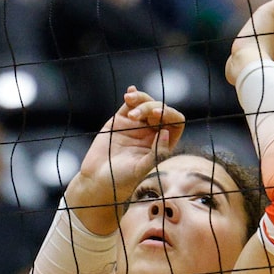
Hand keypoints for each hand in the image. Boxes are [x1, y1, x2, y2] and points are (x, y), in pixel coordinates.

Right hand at [70, 87, 184, 228]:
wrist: (98, 179)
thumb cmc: (122, 180)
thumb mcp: (142, 170)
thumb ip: (157, 153)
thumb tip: (166, 132)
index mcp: (163, 144)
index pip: (175, 122)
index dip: (169, 114)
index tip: (156, 115)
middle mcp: (152, 133)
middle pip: (160, 109)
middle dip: (150, 107)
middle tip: (135, 116)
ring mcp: (137, 125)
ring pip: (146, 103)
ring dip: (140, 99)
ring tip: (128, 102)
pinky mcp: (121, 120)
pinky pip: (130, 103)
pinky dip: (133, 95)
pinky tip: (130, 93)